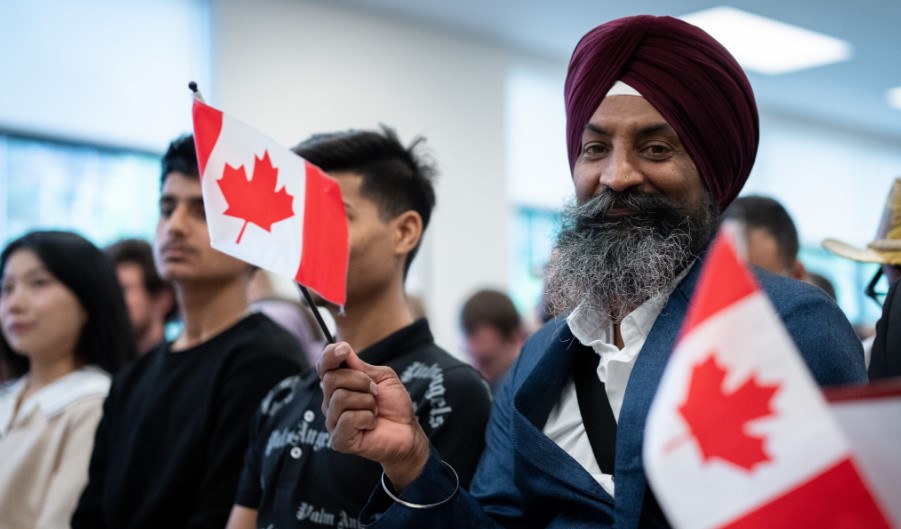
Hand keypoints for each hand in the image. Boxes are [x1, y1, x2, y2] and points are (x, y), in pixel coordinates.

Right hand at [317, 342, 429, 488]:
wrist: (408, 431)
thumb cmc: (394, 405)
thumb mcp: (382, 377)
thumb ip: (362, 366)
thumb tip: (343, 350)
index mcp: (339, 385)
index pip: (323, 366)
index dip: (330, 355)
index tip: (344, 350)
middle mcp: (330, 402)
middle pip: (332, 379)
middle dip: (360, 381)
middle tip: (375, 392)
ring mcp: (333, 422)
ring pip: (340, 398)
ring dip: (366, 401)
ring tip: (374, 410)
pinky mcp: (339, 440)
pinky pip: (347, 418)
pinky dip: (367, 418)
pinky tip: (371, 424)